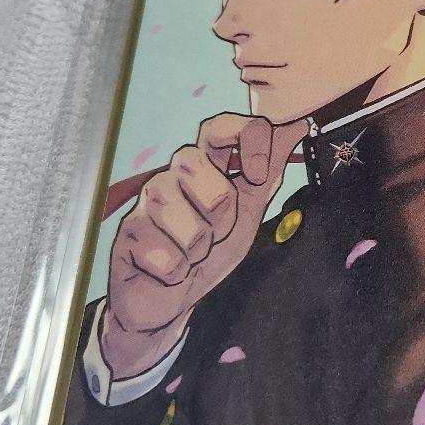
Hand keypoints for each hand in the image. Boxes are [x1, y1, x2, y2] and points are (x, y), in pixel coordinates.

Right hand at [101, 113, 309, 378]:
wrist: (174, 299)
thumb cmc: (210, 250)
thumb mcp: (250, 209)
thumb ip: (269, 170)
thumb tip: (297, 124)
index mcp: (205, 166)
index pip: (218, 126)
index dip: (243, 140)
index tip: (256, 175)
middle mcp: (172, 176)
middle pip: (192, 161)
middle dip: (217, 207)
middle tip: (217, 231)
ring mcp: (146, 204)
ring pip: (177, 212)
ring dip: (196, 246)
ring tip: (192, 254)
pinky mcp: (127, 235)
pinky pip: (163, 254)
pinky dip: (175, 271)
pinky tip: (169, 271)